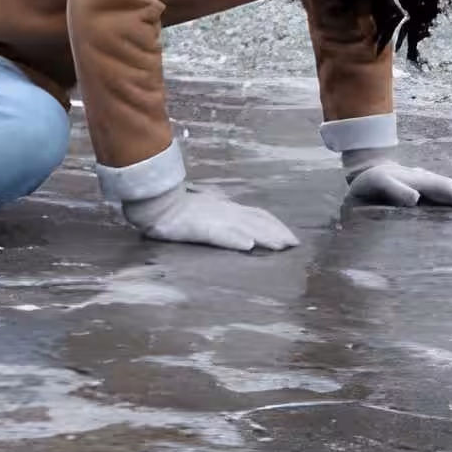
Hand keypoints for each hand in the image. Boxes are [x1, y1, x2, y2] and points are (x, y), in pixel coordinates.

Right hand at [122, 185, 299, 251]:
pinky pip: (221, 234)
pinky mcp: (202, 228)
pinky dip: (235, 239)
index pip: (257, 214)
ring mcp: (215, 219)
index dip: (274, 224)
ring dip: (265, 237)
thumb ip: (220, 212)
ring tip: (281, 247)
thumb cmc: (176, 207)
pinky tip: (248, 246)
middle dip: (278, 232)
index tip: (289, 235)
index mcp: (226, 207)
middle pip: (258, 221)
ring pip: (246, 227)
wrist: (157, 204)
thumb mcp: (205, 206)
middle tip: (295, 244)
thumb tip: (235, 221)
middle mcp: (226, 211)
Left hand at [344, 159, 451, 208]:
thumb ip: (393, 190)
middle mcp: (423, 178)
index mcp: (412, 180)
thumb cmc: (367, 186)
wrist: (365, 173)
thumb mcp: (375, 185)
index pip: (438, 188)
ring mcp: (425, 181)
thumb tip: (415, 198)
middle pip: (450, 185)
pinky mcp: (425, 186)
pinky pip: (447, 190)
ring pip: (451, 186)